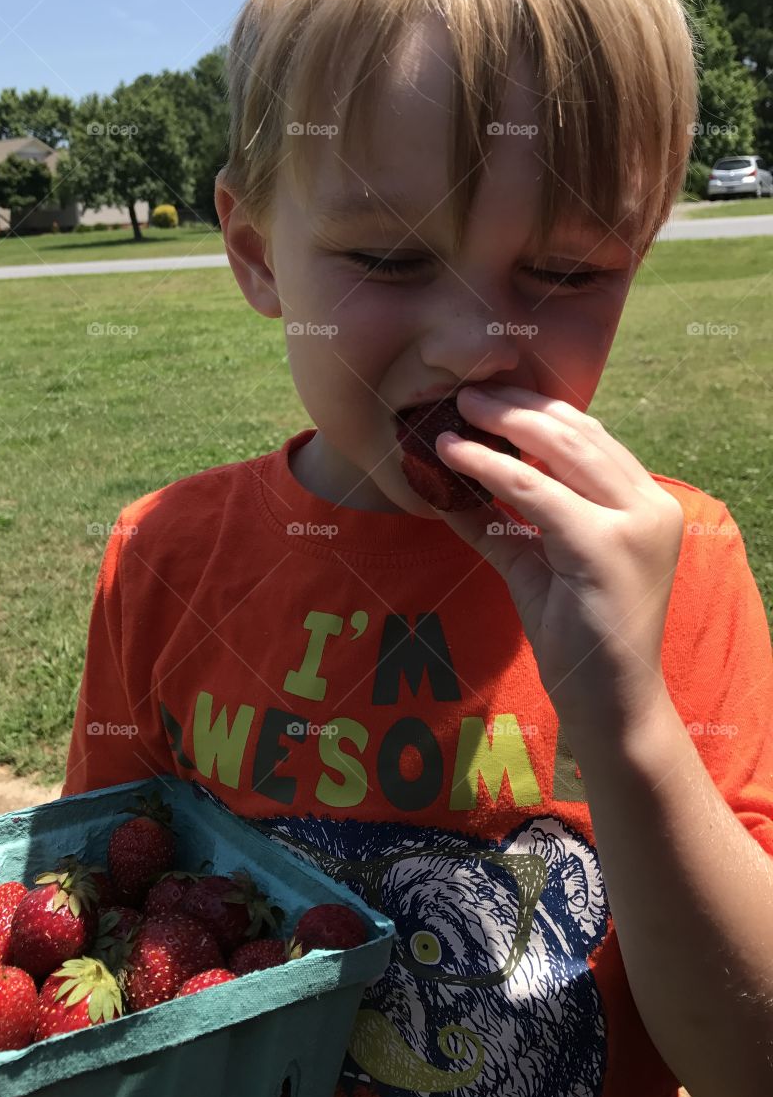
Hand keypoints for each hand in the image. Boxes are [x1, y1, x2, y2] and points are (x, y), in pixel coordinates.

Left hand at [432, 382, 683, 734]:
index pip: (588, 438)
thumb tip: (447, 487)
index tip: (489, 396)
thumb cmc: (577, 636)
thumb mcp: (535, 563)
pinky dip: (490, 467)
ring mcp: (635, 523)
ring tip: (455, 412)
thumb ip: (501, 522)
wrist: (609, 703)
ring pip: (558, 451)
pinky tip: (453, 455)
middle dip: (514, 407)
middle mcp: (650, 505)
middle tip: (465, 394)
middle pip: (574, 433)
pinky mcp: (605, 547)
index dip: (535, 410)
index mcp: (644, 503)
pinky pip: (537, 492)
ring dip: (500, 425)